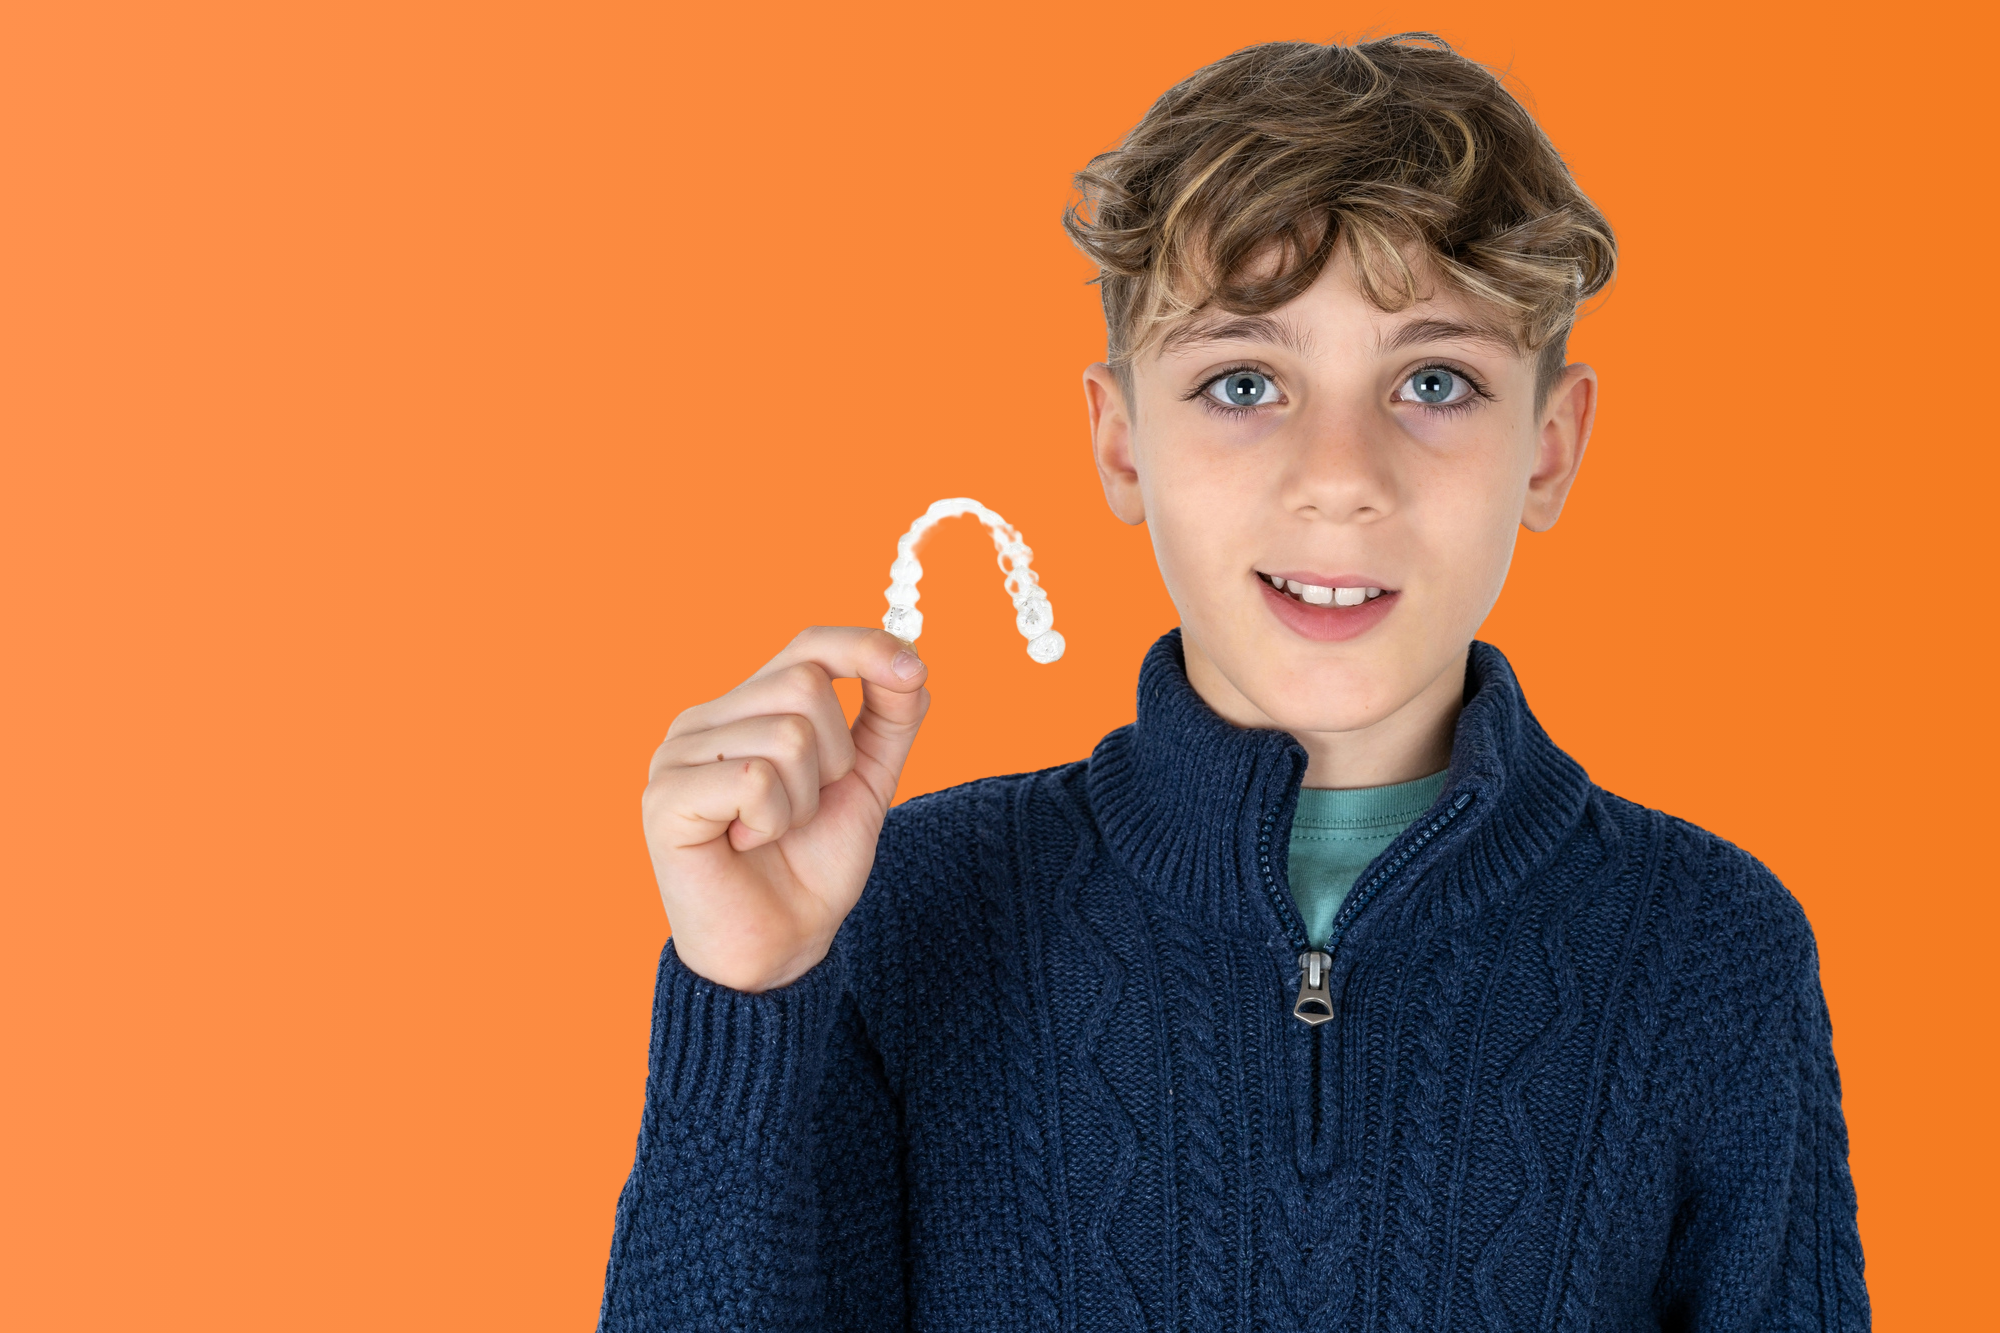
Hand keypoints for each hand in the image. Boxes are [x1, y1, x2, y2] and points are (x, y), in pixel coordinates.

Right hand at [642, 627, 929, 991]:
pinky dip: (773, 821)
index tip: (913, 668)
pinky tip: (747, 844)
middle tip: (806, 808)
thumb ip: (889, 718)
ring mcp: (675, 755)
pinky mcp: (664, 799)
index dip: (863, 647)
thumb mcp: (865, 781)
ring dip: (803, 799)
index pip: (807, 645)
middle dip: (834, 756)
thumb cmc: (812, 865)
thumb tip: (910, 660)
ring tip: (773, 832)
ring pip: (787, 734)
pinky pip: (754, 780)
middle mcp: (703, 720)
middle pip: (804, 683)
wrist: (781, 947)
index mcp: (745, 708)